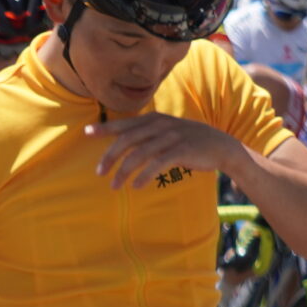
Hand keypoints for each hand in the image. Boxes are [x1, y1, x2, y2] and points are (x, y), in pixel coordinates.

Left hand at [86, 114, 236, 190]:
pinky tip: (135, 185)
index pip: (125, 124)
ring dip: (124, 171)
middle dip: (110, 156)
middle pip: (127, 140)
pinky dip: (144, 175)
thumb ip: (147, 134)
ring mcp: (171, 137)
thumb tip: (123, 142)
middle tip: (99, 172)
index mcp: (154, 119)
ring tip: (114, 186)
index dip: (105, 128)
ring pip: (139, 154)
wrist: (220, 145)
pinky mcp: (181, 151)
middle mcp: (160, 126)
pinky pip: (157, 163)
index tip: (86, 132)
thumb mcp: (167, 131)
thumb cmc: (189, 141)